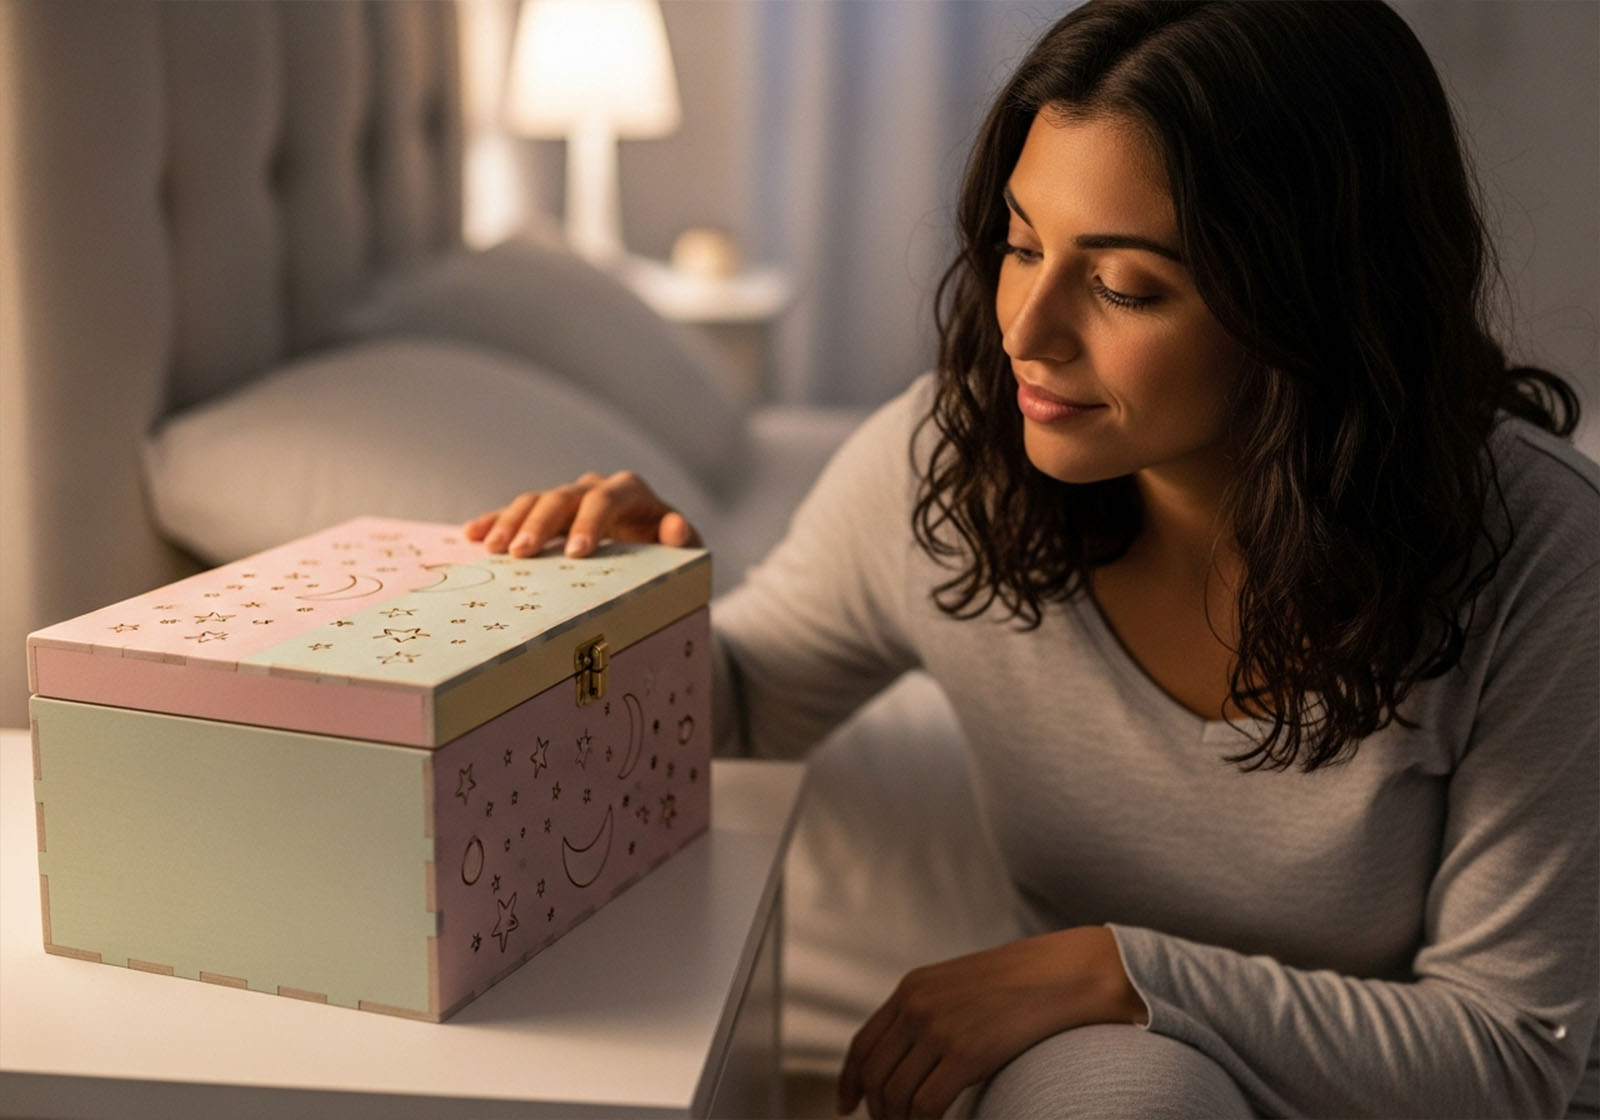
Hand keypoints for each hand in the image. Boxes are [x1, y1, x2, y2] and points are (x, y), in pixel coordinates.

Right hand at [463, 471, 702, 558]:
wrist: (653, 547)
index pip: (606, 499)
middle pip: (562, 497)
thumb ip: (682, 538)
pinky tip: (472, 534)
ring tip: (492, 548)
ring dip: (511, 522)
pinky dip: (495, 521)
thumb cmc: (668, 550)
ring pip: (535, 501)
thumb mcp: (682, 547)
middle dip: (540, 524)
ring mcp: (568, 499)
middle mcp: (594, 488)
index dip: (590, 523)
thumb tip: (676, 528)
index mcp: (628, 491)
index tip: (576, 553)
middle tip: (521, 553)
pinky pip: (517, 513)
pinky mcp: (548, 514)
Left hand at [837, 926, 1147, 1119]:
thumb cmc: (1019, 984)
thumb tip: (906, 1055)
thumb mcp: (957, 986)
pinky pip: (926, 1106)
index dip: (849, 1081)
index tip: (847, 1106)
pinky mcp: (966, 1054)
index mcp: (911, 989)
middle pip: (876, 1075)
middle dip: (877, 1111)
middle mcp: (917, 1007)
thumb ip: (926, 1011)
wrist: (1063, 973)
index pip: (862, 1045)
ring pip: (897, 1096)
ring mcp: (939, 1029)